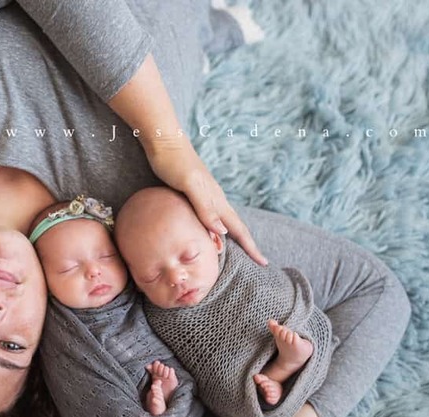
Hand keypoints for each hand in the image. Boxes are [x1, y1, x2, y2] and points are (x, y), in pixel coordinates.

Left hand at [143, 137, 267, 265]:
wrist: (164, 141)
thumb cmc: (174, 163)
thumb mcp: (189, 185)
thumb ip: (205, 208)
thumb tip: (223, 233)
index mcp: (216, 200)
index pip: (238, 228)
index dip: (250, 246)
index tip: (264, 262)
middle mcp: (214, 198)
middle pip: (234, 226)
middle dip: (246, 244)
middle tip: (257, 262)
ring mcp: (205, 195)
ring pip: (222, 222)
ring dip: (230, 238)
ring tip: (235, 252)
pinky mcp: (194, 192)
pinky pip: (209, 216)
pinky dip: (213, 229)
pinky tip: (207, 232)